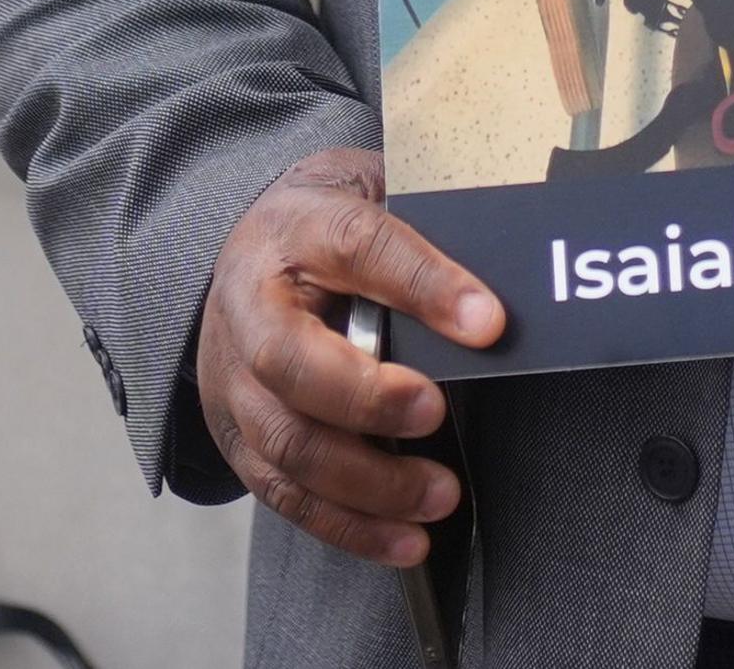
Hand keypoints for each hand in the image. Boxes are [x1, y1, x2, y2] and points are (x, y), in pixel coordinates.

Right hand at [195, 147, 506, 564]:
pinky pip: (285, 492)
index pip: (358, 247)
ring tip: (439, 494)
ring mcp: (234, 379)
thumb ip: (429, 230)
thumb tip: (499, 289)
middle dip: (369, 400)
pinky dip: (347, 525)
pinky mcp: (238, 436)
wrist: (252, 248)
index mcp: (299, 229)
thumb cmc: (328, 226)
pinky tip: (404, 539)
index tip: (488, 323)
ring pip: (287, 442)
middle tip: (437, 412)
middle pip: (291, 361)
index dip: (423, 285)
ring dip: (368, 483)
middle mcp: (251, 305)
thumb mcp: (373, 195)